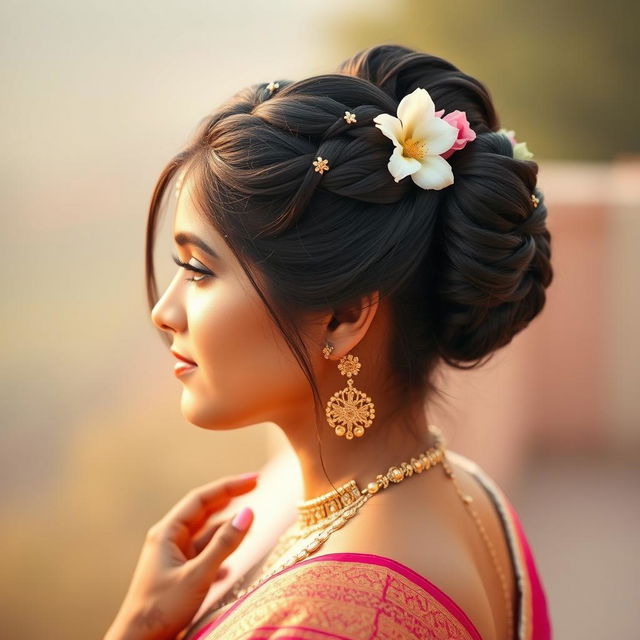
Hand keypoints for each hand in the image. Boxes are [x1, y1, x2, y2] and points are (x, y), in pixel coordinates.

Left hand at [104, 472, 258, 639]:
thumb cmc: (161, 609)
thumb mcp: (198, 575)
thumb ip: (224, 544)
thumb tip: (248, 512)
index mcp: (168, 532)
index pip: (203, 499)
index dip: (230, 486)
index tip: (254, 480)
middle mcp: (169, 540)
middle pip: (204, 512)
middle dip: (230, 500)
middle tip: (255, 489)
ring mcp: (173, 558)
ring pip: (205, 535)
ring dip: (227, 529)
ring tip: (251, 523)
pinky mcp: (178, 576)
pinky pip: (203, 557)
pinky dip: (220, 554)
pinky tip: (232, 564)